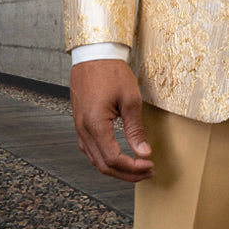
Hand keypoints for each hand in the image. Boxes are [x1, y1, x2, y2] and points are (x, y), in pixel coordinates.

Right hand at [70, 59, 153, 181]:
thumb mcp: (130, 98)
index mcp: (95, 124)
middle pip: (103, 165)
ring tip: (136, 167)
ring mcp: (79, 128)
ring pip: (95, 160)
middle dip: (127, 173)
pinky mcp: (80, 123)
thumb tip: (143, 151)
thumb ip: (135, 128)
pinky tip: (119, 157)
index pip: (113, 159)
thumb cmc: (111, 71)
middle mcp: (83, 130)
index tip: (149, 164)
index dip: (132, 167)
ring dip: (116, 168)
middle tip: (147, 171)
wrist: (94, 54)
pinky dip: (105, 159)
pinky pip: (90, 150)